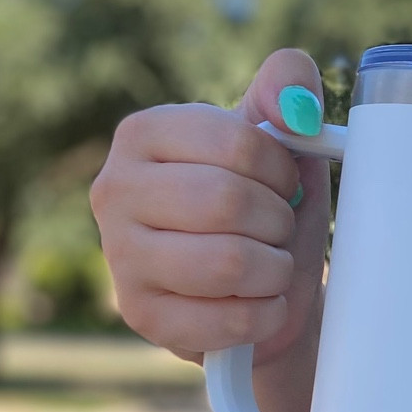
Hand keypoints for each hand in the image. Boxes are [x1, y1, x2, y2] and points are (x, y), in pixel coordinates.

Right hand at [90, 49, 331, 364]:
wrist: (261, 294)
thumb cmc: (267, 211)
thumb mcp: (281, 147)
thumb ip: (287, 92)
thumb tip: (296, 106)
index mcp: (143, 133)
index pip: (236, 142)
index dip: (281, 171)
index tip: (284, 185)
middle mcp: (115, 189)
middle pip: (228, 202)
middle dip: (277, 222)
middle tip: (278, 231)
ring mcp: (120, 255)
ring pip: (228, 263)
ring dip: (275, 270)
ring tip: (272, 267)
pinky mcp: (142, 314)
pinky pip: (229, 319)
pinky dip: (267, 314)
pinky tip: (262, 304)